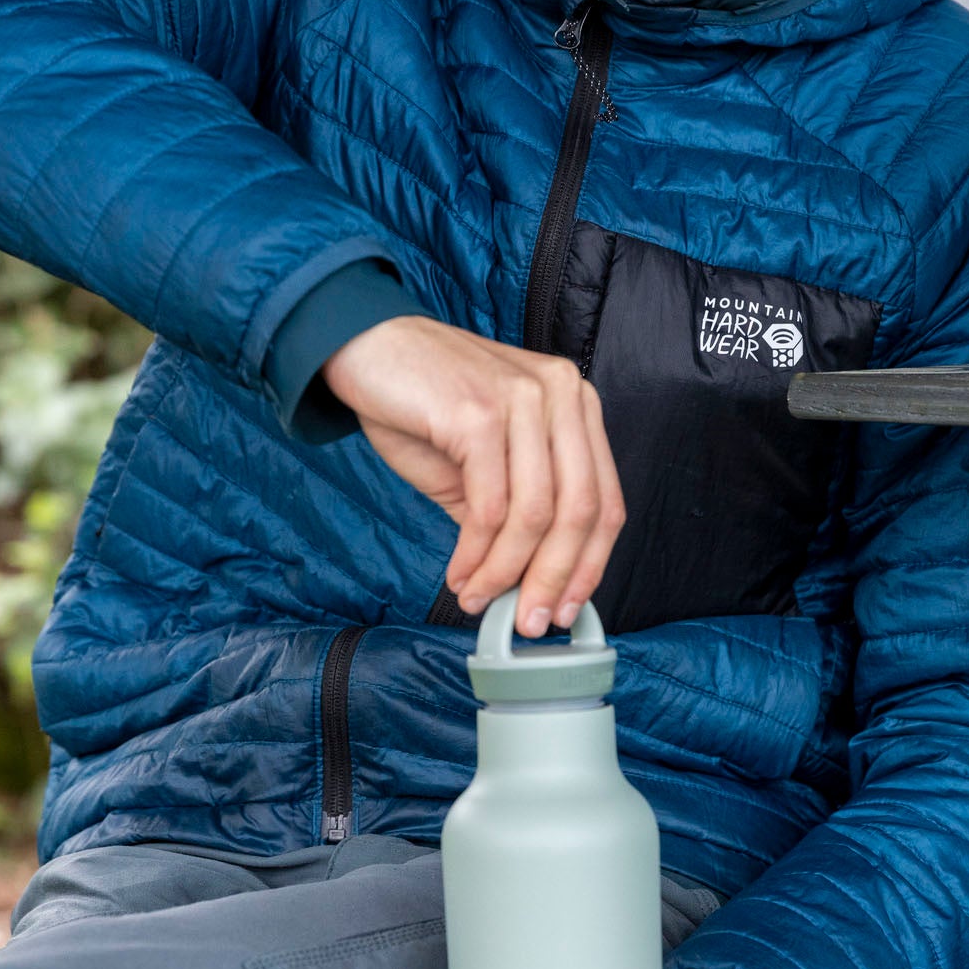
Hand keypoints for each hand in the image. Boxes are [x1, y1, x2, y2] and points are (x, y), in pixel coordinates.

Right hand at [321, 315, 624, 636]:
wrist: (363, 348)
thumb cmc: (423, 405)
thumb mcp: (484, 462)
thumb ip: (515, 513)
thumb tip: (531, 585)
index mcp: (574, 405)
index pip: (605, 500)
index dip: (590, 564)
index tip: (566, 609)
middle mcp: (560, 395)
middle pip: (580, 511)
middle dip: (554, 579)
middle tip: (526, 621)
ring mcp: (523, 399)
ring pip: (536, 515)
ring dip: (506, 572)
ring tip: (477, 597)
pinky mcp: (479, 412)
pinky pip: (489, 506)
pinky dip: (476, 553)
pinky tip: (459, 572)